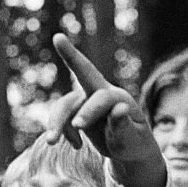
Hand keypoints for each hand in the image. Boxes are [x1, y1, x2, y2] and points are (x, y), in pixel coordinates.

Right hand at [46, 34, 165, 186]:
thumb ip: (125, 127)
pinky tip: (77, 146)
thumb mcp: (133, 141)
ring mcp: (87, 101)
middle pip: (83, 73)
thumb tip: (119, 109)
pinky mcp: (77, 110)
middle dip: (70, 54)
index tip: (79, 124)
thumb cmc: (135, 144)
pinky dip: (63, 132)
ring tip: (52, 142)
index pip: (102, 96)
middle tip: (58, 37)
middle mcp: (102, 93)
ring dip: (56, 122)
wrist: (129, 149)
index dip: (90, 108)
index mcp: (119, 98)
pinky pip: (63, 118)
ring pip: (65, 104)